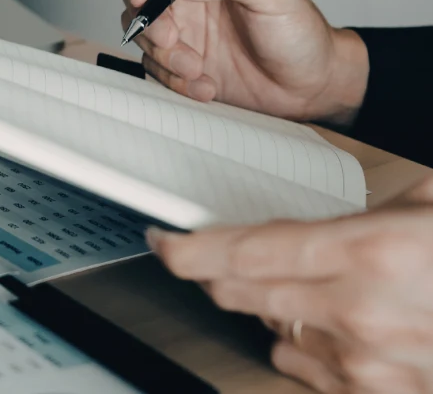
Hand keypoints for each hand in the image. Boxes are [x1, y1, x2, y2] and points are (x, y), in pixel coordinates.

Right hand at [119, 0, 367, 126]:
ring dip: (163, 55)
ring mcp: (183, 27)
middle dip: (148, 20)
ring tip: (198, 69)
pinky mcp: (180, 60)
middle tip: (171, 40)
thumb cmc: (300, 32)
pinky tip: (206, 86)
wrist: (310, 86)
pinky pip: (155, 67)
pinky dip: (174, 80)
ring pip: (141, 32)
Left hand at [149, 179, 432, 392]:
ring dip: (274, 308)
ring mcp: (371, 366)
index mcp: (367, 252)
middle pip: (242, 295)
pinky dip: (309, 347)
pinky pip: (311, 371)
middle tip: (215, 254)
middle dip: (218, 273)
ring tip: (318, 287)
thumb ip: (365, 208)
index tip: (164, 240)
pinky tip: (342, 326)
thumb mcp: (429, 201)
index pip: (241, 253)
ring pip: (273, 333)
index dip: (188, 248)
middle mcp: (359, 314)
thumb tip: (309, 211)